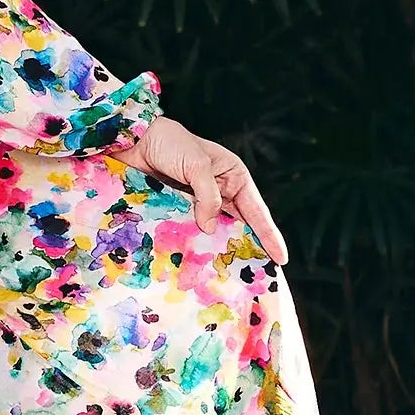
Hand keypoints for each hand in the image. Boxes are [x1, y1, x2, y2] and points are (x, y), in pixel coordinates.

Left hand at [116, 114, 286, 265]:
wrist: (133, 139)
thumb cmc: (170, 143)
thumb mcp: (196, 165)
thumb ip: (207, 197)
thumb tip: (210, 228)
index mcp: (233, 176)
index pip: (257, 211)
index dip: (269, 235)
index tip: (281, 259)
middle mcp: (220, 190)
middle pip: (239, 225)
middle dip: (248, 248)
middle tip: (258, 275)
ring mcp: (198, 202)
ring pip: (215, 231)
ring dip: (220, 249)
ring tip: (229, 275)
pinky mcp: (178, 208)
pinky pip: (190, 230)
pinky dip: (195, 244)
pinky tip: (197, 262)